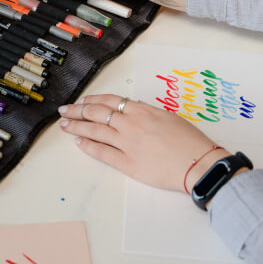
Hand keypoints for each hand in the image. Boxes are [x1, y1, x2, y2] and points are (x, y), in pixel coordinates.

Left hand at [57, 94, 229, 191]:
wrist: (198, 163)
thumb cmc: (189, 140)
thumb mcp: (168, 117)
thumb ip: (146, 113)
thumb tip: (131, 109)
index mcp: (142, 110)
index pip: (110, 100)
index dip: (92, 100)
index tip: (82, 101)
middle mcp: (131, 123)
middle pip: (96, 112)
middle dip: (77, 110)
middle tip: (64, 110)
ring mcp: (127, 143)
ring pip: (95, 131)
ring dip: (77, 126)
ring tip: (64, 125)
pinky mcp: (127, 163)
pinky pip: (101, 152)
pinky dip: (88, 146)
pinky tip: (78, 142)